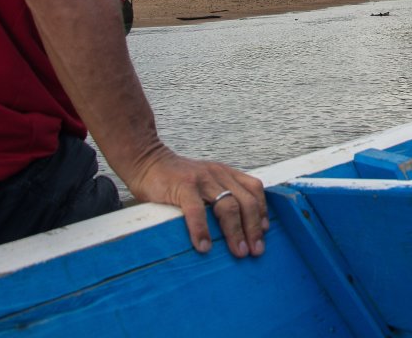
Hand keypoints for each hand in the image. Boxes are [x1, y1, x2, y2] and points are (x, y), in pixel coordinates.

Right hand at [126, 147, 268, 257]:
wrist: (147, 159)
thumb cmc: (176, 178)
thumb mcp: (205, 180)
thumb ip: (218, 194)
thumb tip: (233, 226)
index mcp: (226, 173)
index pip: (254, 189)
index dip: (262, 211)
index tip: (265, 232)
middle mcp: (219, 174)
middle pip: (246, 201)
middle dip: (254, 228)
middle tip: (256, 251)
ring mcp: (202, 179)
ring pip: (228, 206)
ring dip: (235, 232)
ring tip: (238, 252)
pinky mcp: (183, 186)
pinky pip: (197, 210)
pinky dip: (202, 229)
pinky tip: (204, 246)